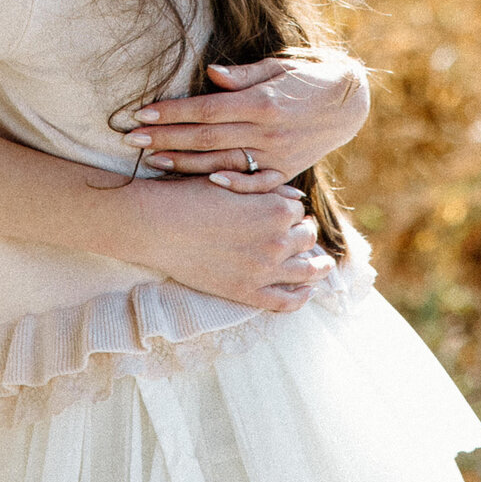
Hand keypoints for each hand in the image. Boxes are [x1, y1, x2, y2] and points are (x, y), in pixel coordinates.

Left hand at [126, 51, 369, 187]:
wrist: (351, 102)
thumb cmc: (308, 75)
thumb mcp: (278, 65)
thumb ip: (243, 75)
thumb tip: (210, 75)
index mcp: (261, 102)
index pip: (205, 108)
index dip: (172, 111)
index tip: (142, 112)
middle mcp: (267, 131)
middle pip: (206, 137)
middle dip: (166, 137)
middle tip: (133, 139)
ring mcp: (277, 154)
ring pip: (223, 160)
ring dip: (186, 162)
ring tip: (154, 160)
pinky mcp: (287, 169)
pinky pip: (256, 183)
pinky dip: (232, 185)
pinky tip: (206, 183)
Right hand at [128, 175, 332, 310]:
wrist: (157, 225)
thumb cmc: (189, 195)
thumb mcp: (231, 180)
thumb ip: (266, 187)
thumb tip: (293, 196)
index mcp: (275, 209)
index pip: (297, 208)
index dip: (291, 207)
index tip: (286, 210)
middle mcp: (277, 240)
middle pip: (306, 236)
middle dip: (304, 231)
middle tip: (302, 231)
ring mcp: (264, 270)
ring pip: (306, 269)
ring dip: (318, 265)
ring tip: (323, 264)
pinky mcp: (247, 293)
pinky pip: (287, 301)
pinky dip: (301, 297)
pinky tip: (307, 290)